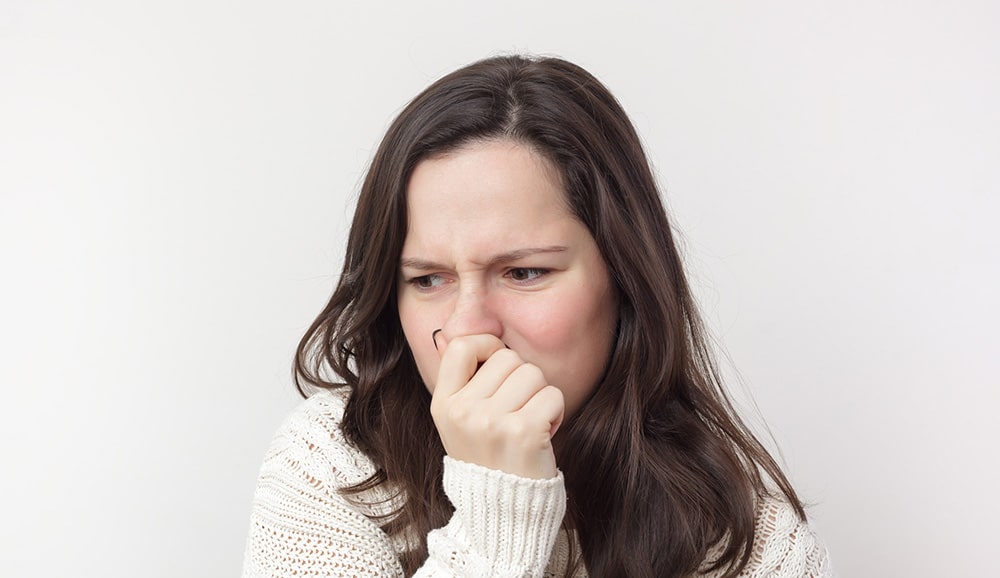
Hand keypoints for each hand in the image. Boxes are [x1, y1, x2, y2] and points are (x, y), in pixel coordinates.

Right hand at [430, 334, 563, 479]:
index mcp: (443, 405)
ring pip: (533, 374)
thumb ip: (457, 380)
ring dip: (540, 396)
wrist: (503, 512)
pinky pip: (553, 395)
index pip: (462, 345)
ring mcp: (492, 423)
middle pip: (508, 359)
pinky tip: (542, 434)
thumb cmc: (487, 458)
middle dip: (521, 379)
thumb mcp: (457, 422)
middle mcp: (464, 412)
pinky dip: (555, 412)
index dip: (487, 347)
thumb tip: (445, 335)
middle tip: (517, 410)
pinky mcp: (524, 433)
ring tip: (529, 423)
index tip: (498, 368)